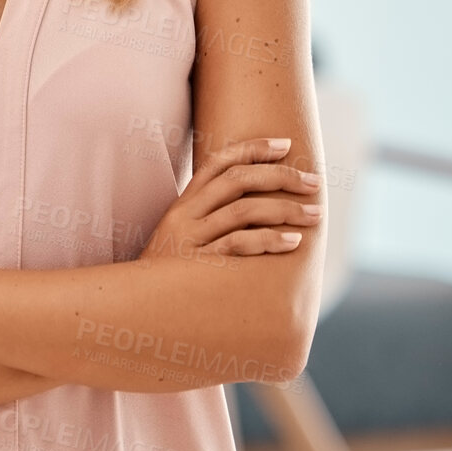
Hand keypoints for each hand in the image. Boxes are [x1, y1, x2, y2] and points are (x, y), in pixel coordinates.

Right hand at [141, 137, 322, 264]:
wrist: (136, 307)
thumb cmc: (168, 274)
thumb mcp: (180, 237)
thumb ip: (206, 218)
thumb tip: (251, 205)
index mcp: (183, 204)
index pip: (219, 162)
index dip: (253, 148)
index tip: (286, 144)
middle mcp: (186, 215)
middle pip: (238, 180)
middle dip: (281, 176)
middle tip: (314, 183)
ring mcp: (191, 239)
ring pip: (243, 210)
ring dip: (285, 209)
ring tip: (315, 215)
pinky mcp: (199, 265)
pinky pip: (238, 245)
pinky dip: (269, 240)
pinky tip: (293, 241)